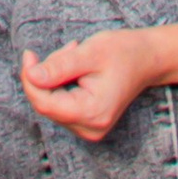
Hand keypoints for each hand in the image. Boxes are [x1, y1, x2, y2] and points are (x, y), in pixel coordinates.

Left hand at [19, 27, 156, 143]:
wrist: (148, 59)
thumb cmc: (124, 52)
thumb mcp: (90, 53)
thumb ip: (59, 66)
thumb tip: (31, 75)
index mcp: (92, 113)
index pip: (44, 103)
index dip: (30, 79)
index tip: (29, 55)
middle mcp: (90, 128)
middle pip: (47, 104)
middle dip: (48, 74)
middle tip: (69, 49)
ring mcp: (90, 129)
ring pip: (52, 103)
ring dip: (55, 77)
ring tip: (77, 56)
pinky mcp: (87, 124)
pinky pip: (61, 105)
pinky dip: (62, 84)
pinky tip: (77, 69)